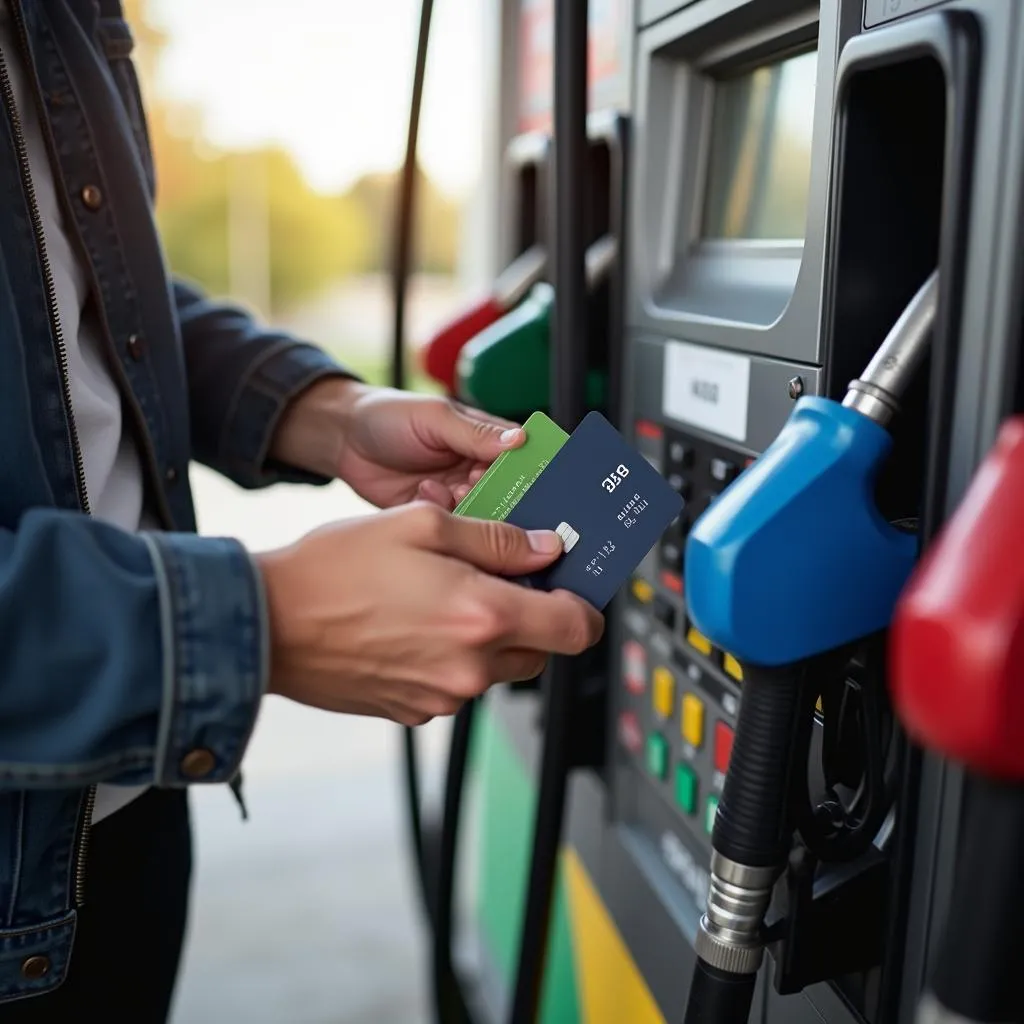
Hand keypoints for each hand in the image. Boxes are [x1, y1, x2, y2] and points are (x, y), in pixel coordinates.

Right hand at [256, 503, 604, 725]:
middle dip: (533, 616)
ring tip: (441, 597)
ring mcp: (443, 696)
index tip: (572, 585)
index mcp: (483, 616)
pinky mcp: (415, 712)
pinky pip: (457, 683)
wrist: (266, 625)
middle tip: (499, 579)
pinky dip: (451, 656)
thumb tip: (544, 550)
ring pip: (498, 667)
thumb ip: (495, 540)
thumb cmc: (335, 570)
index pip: (576, 628)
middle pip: (541, 650)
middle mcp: (471, 666)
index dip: (583, 605)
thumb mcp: (421, 525)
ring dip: (489, 635)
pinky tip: (413, 625)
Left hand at [270, 378, 525, 508]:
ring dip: (469, 507)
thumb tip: (520, 440)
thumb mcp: (435, 417)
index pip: (524, 460)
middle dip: (498, 496)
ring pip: (483, 516)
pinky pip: (452, 528)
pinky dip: (442, 515)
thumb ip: (476, 432)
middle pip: (509, 495)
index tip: (527, 481)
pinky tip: (424, 492)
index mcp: (488, 440)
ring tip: (451, 489)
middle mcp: (478, 470)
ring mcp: (458, 496)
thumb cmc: (389, 416)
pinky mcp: (435, 517)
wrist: (343, 440)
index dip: (530, 473)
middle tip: (479, 486)